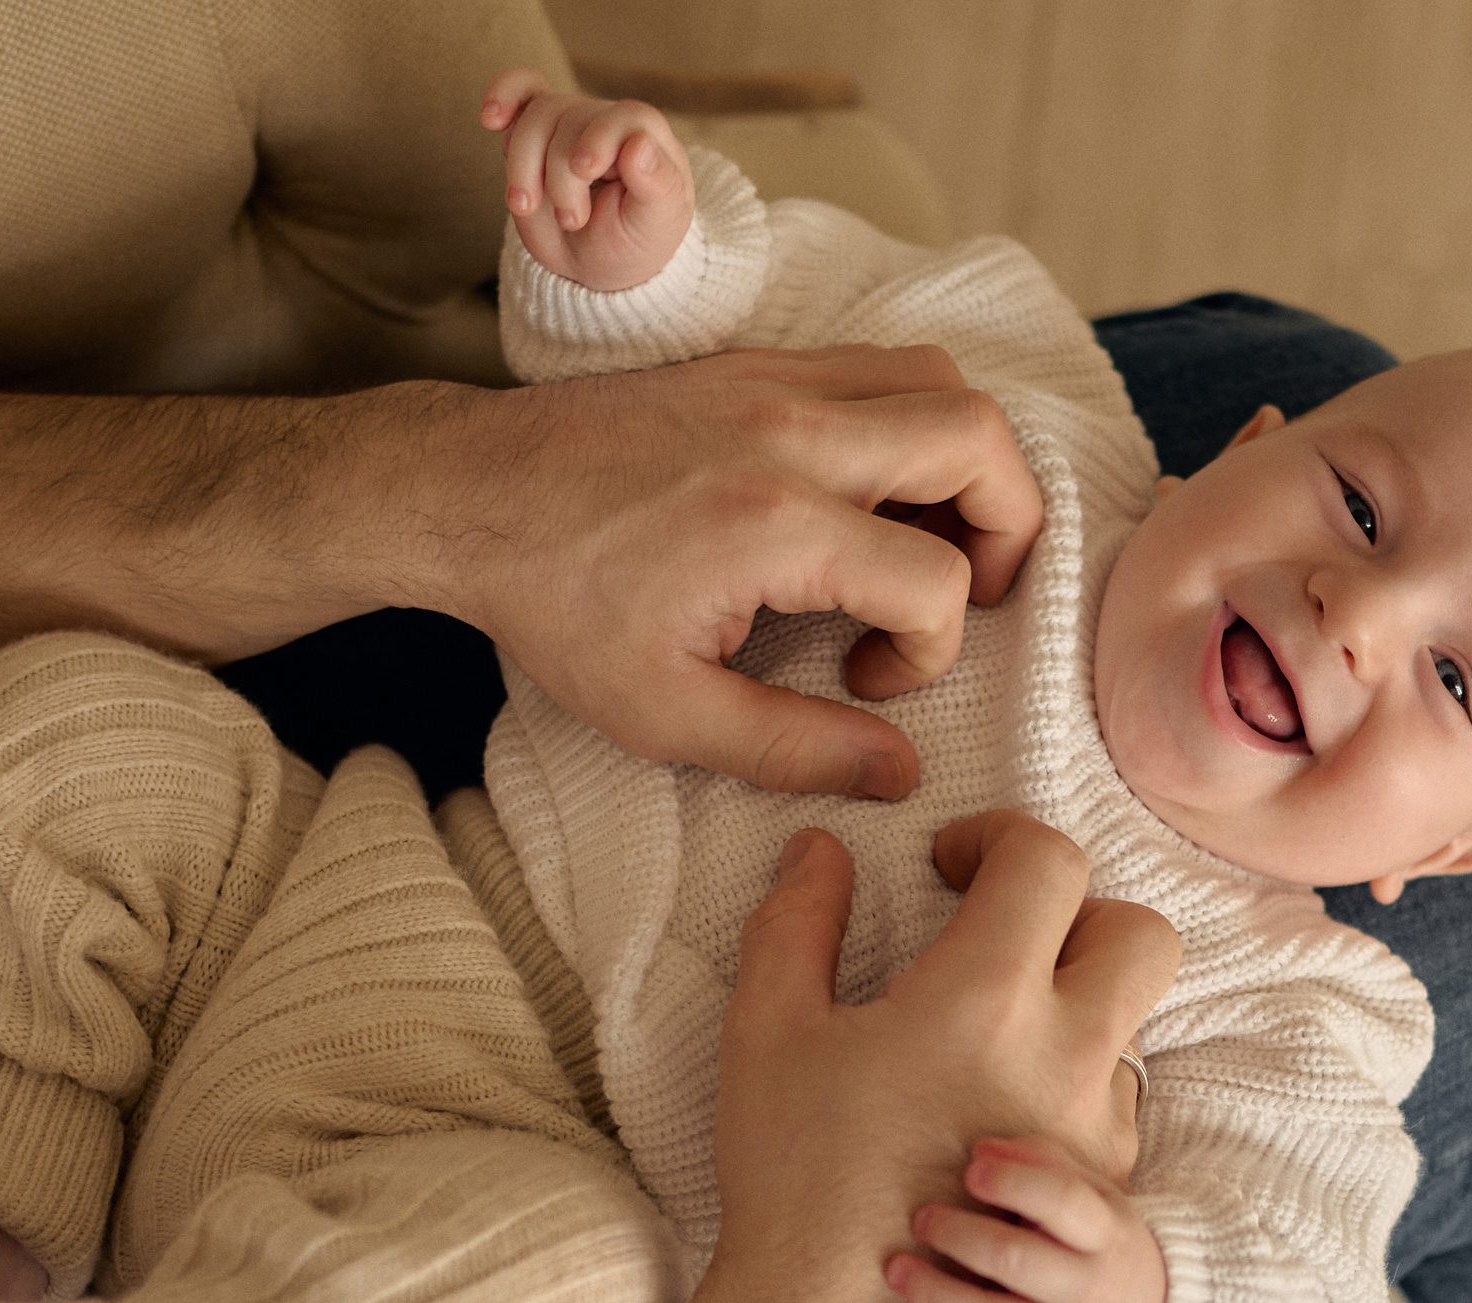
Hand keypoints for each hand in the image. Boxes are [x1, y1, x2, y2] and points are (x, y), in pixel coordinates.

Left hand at [427, 350, 1042, 796]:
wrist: (464, 494)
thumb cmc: (553, 604)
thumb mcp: (661, 712)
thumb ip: (790, 747)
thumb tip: (896, 772)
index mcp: (773, 523)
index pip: (935, 577)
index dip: (931, 649)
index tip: (868, 680)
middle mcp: (790, 431)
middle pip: (979, 438)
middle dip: (1007, 525)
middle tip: (963, 590)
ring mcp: (773, 380)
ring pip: (940, 378)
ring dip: (966, 461)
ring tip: (923, 538)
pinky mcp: (753, 362)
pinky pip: (878, 364)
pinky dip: (907, 422)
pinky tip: (862, 496)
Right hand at [481, 68, 694, 291]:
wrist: (599, 263)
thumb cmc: (635, 240)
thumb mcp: (657, 224)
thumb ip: (658, 183)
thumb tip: (639, 144)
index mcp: (646, 137)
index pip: (623, 118)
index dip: (598, 138)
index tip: (584, 170)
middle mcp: (606, 123)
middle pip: (569, 120)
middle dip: (560, 176)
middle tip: (572, 220)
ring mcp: (569, 125)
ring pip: (535, 118)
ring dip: (522, 166)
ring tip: (526, 206)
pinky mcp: (536, 134)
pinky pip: (521, 93)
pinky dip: (503, 96)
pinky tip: (490, 117)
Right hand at [710, 813, 1180, 1302]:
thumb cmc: (794, 1173)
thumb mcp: (767, 1029)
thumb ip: (796, 920)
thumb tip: (821, 851)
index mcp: (983, 1000)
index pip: (1048, 861)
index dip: (999, 836)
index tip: (949, 864)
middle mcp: (1062, 1054)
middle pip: (1139, 932)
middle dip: (1077, 907)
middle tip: (1001, 929)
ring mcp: (1091, 1126)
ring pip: (1132, 1019)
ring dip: (1075, 994)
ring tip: (988, 1022)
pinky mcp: (1100, 1186)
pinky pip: (1113, 1094)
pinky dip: (1068, 1071)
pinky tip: (992, 1099)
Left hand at [882, 1135, 1166, 1302]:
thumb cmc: (1100, 1243)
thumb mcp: (1093, 1195)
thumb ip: (1043, 1162)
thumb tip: (982, 1152)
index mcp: (1105, 1235)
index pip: (1062, 1203)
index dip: (1012, 1183)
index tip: (969, 1170)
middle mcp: (1088, 1292)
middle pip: (1016, 1262)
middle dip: (959, 1237)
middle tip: (920, 1218)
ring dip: (934, 1293)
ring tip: (895, 1268)